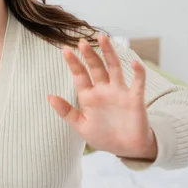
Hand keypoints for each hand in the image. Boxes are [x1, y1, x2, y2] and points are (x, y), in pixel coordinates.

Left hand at [48, 34, 156, 160]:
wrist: (127, 149)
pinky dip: (138, 72)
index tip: (65, 50)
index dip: (73, 63)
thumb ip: (66, 112)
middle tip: (82, 41)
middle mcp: (104, 90)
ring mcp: (119, 92)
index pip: (80, 75)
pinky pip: (138, 82)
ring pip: (114, 67)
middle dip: (89, 54)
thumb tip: (49, 97)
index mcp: (89, 96)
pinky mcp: (135, 98)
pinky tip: (134, 62)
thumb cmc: (104, 136)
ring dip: (109, 52)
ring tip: (103, 38)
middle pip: (96, 67)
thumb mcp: (81, 126)